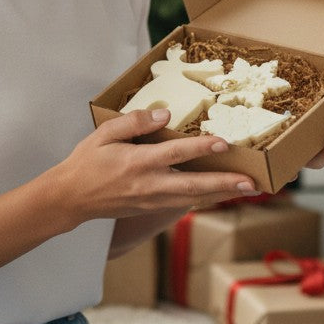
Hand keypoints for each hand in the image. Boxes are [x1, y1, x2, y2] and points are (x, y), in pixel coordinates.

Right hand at [53, 108, 260, 222]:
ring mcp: (152, 200)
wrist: (71, 199)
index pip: (176, 154)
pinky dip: (204, 198)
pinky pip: (183, 203)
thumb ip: (134, 122)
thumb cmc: (87, 162)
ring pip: (193, 198)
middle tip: (251, 182)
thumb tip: (163, 115)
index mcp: (137, 163)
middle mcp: (149, 185)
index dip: (201, 149)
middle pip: (194, 186)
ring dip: (221, 194)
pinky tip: (220, 194)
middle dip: (224, 184)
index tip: (223, 143)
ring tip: (247, 189)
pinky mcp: (151, 208)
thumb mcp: (104, 134)